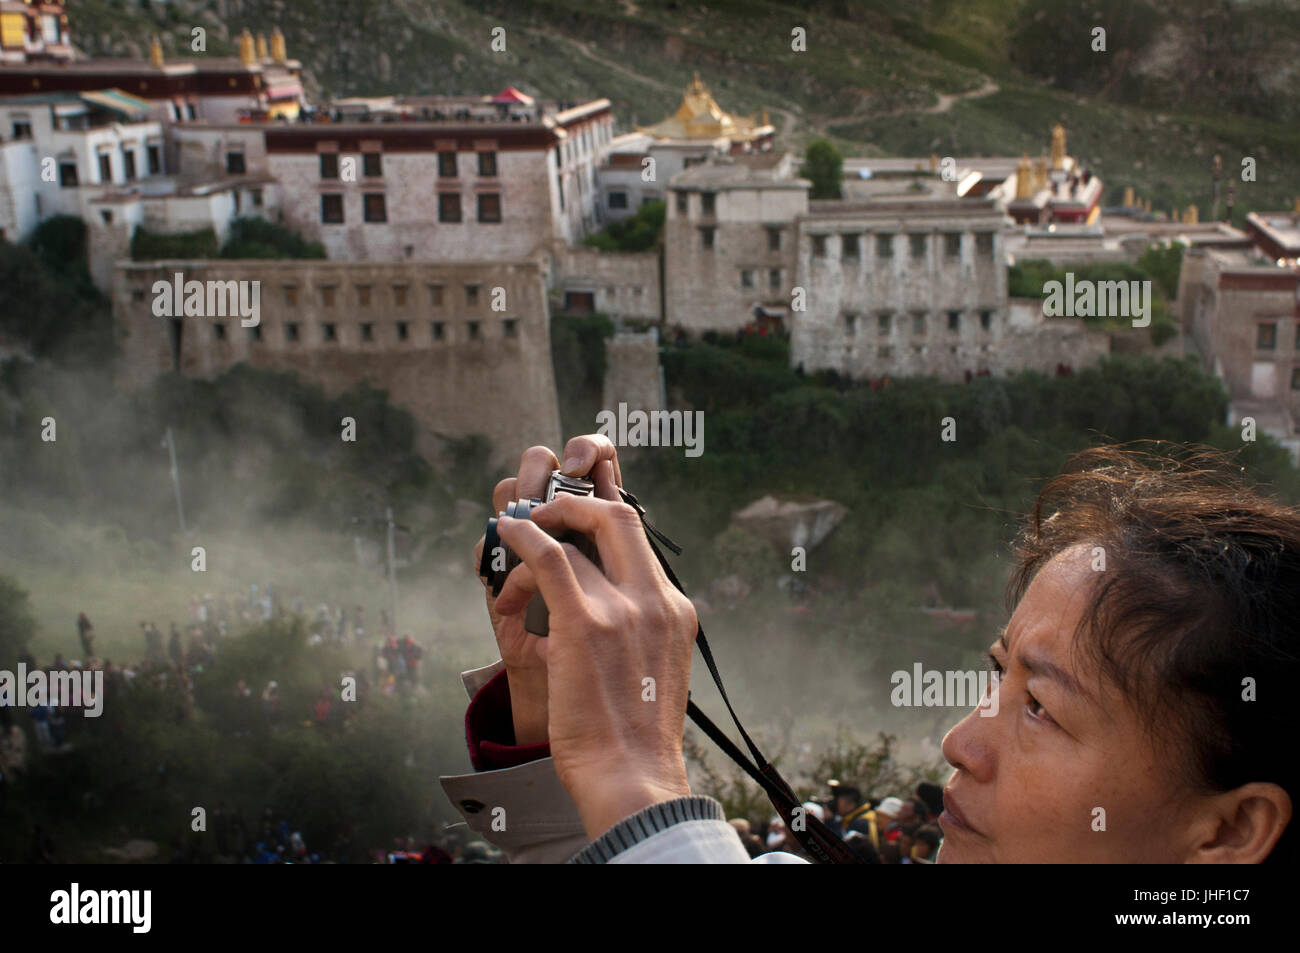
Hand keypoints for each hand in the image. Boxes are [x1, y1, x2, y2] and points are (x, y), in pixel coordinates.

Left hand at [494, 487, 698, 839]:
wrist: (632, 779)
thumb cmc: (635, 739)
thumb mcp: (656, 670)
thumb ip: (641, 633)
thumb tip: (610, 614)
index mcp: (676, 612)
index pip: (641, 542)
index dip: (603, 518)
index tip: (575, 522)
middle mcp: (657, 601)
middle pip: (619, 518)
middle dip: (576, 506)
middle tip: (546, 516)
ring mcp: (624, 610)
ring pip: (574, 542)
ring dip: (538, 538)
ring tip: (515, 555)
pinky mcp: (585, 623)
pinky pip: (549, 558)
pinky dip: (525, 537)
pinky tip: (509, 534)